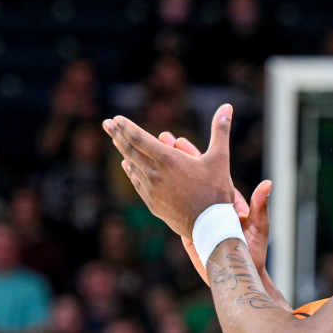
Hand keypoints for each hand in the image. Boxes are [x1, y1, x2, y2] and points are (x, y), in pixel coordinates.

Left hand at [104, 105, 235, 238]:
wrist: (210, 226)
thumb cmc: (216, 191)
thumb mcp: (220, 158)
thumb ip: (220, 130)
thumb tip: (227, 106)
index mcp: (168, 159)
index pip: (139, 138)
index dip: (126, 126)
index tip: (115, 118)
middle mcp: (155, 173)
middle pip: (129, 149)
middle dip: (116, 134)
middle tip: (106, 124)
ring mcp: (151, 189)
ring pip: (131, 166)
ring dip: (123, 151)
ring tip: (116, 141)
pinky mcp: (152, 203)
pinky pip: (137, 183)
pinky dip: (130, 171)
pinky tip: (127, 166)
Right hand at [158, 130, 272, 284]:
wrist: (240, 274)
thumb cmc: (254, 252)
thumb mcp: (259, 228)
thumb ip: (259, 207)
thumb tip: (268, 184)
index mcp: (225, 199)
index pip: (209, 171)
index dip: (194, 156)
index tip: (180, 141)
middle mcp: (210, 204)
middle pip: (190, 175)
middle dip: (175, 157)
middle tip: (162, 138)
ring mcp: (197, 215)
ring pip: (178, 189)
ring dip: (164, 172)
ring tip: (149, 154)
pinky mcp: (187, 229)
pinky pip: (173, 208)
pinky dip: (160, 195)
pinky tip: (145, 182)